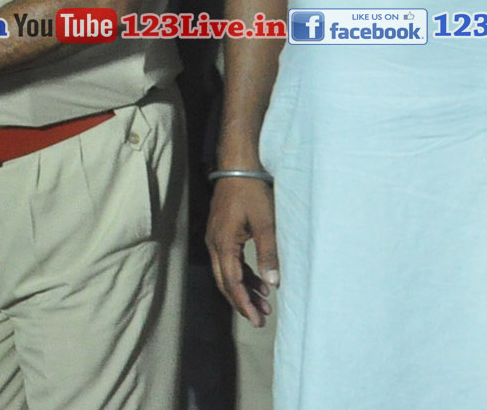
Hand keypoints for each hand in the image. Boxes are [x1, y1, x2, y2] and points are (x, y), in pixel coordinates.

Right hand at [207, 176, 278, 327]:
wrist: (237, 167)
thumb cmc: (252, 192)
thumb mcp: (265, 222)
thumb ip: (268, 253)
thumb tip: (272, 283)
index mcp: (223, 244)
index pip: (231, 282)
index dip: (243, 303)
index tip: (256, 320)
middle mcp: (214, 244)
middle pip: (225, 282)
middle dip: (242, 302)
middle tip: (260, 320)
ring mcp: (215, 239)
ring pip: (227, 273)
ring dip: (244, 289)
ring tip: (264, 304)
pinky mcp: (221, 233)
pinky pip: (229, 261)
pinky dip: (243, 274)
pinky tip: (259, 281)